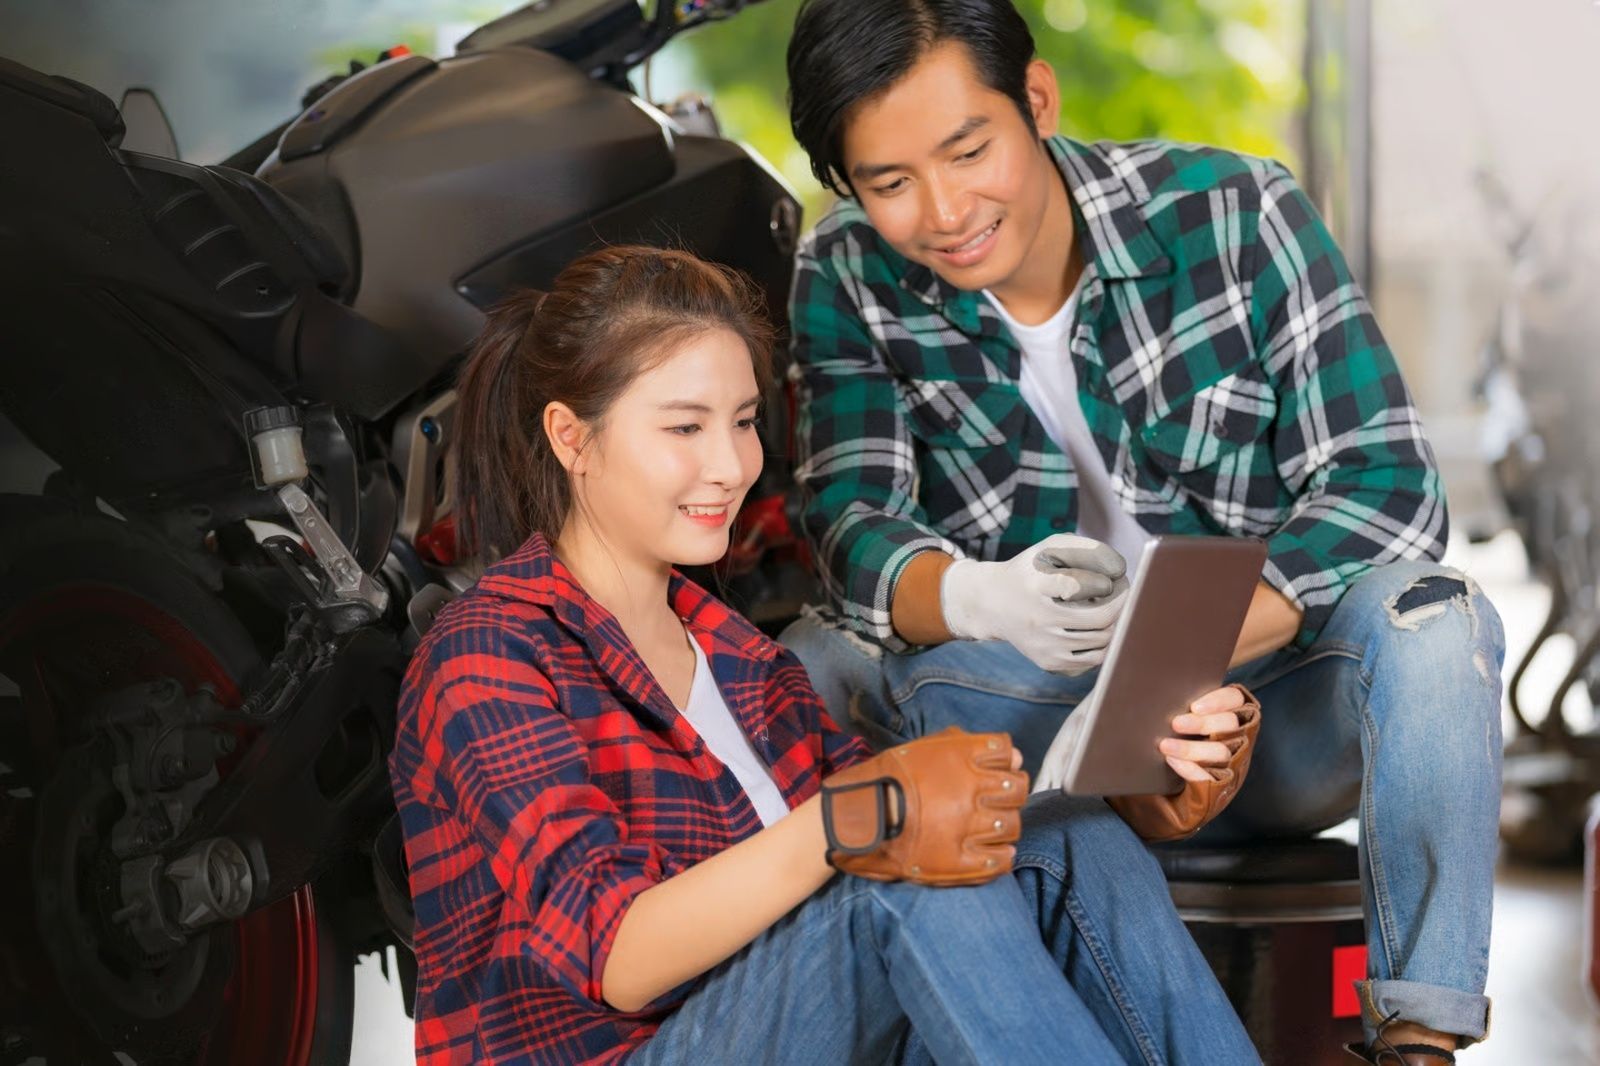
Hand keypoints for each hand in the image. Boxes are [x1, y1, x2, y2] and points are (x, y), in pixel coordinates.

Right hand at [820, 728, 1027, 885]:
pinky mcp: (961, 861)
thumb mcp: (924, 748)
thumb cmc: (887, 778)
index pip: (1009, 755)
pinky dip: (1003, 856)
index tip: (998, 771)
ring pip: (1012, 825)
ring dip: (1005, 824)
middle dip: (1010, 793)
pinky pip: (1000, 861)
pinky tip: (993, 852)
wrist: (859, 816)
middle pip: (1017, 790)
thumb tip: (1007, 751)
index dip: (1007, 764)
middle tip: (996, 800)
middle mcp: (973, 791)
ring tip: (990, 827)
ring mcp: (969, 827)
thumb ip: (964, 745)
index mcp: (964, 759)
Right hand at [940, 533, 1128, 674]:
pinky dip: (1105, 643)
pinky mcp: (1048, 662)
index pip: (1081, 584)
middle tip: (1125, 593)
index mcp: (1036, 584)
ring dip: (1116, 623)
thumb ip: (1088, 549)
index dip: (1108, 582)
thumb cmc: (1030, 571)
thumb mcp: (1051, 548)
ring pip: (1102, 640)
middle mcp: (1038, 618)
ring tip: (1110, 608)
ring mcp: (1043, 644)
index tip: (1116, 577)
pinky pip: (1094, 659)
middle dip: (1122, 604)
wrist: (991, 604)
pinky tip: (1099, 628)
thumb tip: (1120, 570)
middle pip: (1101, 617)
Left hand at [1160, 686, 1248, 781]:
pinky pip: (1210, 777)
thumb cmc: (1183, 742)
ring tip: (1165, 746)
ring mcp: (1234, 761)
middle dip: (1202, 723)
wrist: (1180, 789)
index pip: (1235, 699)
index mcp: (1232, 715)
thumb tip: (1161, 697)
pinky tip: (1173, 761)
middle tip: (1176, 724)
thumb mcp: (1189, 722)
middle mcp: (1238, 736)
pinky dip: (1190, 769)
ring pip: (1221, 751)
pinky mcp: (1223, 784)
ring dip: (1191, 748)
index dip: (1219, 700)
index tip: (1195, 706)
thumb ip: (1187, 709)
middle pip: (1230, 724)